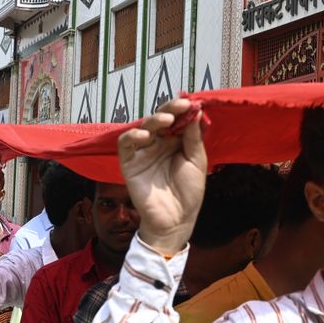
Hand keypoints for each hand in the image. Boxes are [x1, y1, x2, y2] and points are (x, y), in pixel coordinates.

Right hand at [116, 97, 208, 254]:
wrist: (176, 220)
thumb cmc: (189, 192)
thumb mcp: (197, 162)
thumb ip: (194, 137)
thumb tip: (196, 111)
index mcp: (176, 142)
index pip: (176, 119)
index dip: (182, 109)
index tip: (190, 103)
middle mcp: (159, 144)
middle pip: (159, 119)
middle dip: (169, 110)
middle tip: (179, 106)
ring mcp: (143, 152)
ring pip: (143, 127)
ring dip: (153, 120)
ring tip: (166, 120)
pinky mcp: (130, 163)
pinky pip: (126, 144)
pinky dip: (133, 136)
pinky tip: (145, 136)